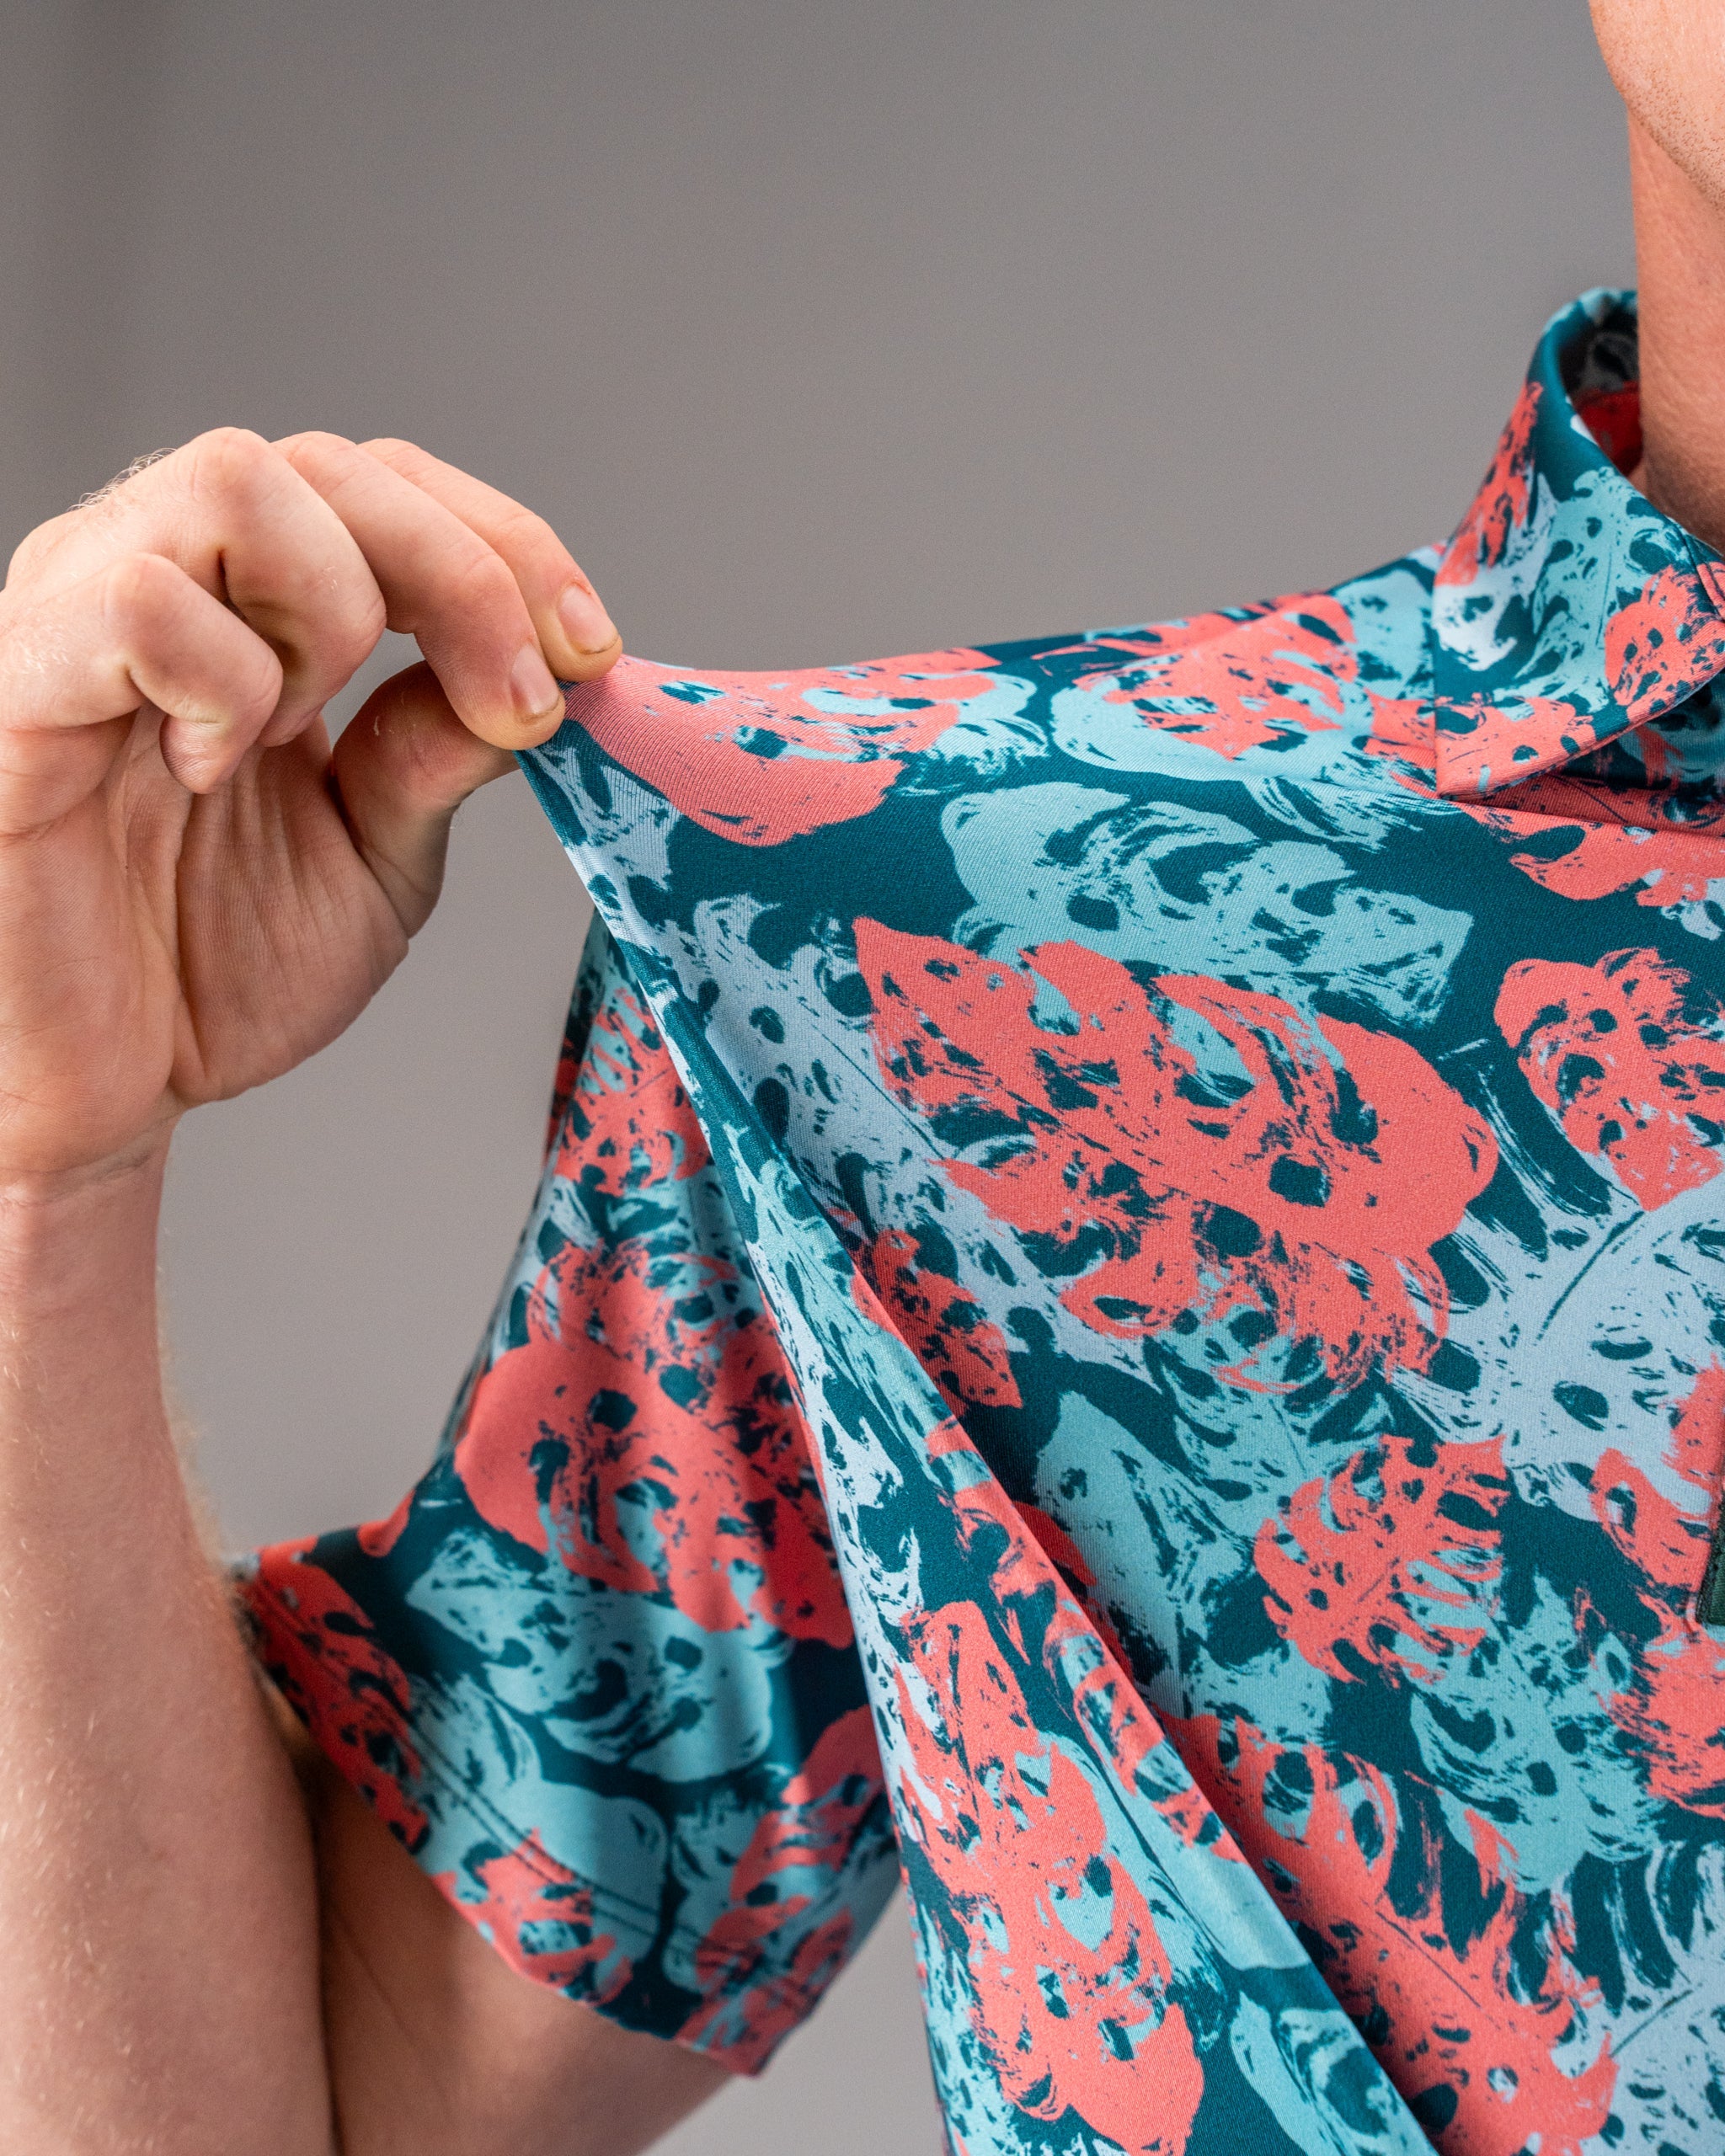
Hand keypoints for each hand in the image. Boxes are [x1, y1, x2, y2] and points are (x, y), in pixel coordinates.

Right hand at [0, 428, 618, 1185]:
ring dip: (330, 616)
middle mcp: (162, 574)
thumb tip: (533, 670)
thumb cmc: (211, 972)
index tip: (590, 651)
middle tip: (517, 708)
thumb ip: (438, 754)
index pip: (384, 484)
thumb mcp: (376, 860)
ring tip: (299, 740)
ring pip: (238, 482)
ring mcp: (80, 610)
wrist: (105, 1092)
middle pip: (332, 464)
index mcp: (247, 604)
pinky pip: (140, 599)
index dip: (505, 543)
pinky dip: (221, 681)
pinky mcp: (18, 678)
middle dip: (465, 577)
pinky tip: (207, 769)